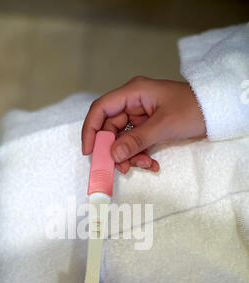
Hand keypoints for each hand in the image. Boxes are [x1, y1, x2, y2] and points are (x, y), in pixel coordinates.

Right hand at [82, 76, 205, 173]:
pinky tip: (153, 164)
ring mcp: (141, 115)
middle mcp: (133, 102)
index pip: (101, 109)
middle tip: (120, 167)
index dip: (91, 130)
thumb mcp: (164, 125)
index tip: (89, 151)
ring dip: (131, 155)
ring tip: (146, 165)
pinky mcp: (149, 127)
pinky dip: (141, 155)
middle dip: (115, 149)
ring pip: (123, 139)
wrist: (217, 112)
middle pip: (111, 128)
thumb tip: (113, 154)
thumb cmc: (193, 109)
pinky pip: (136, 143)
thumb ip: (136, 140)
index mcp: (133, 92)